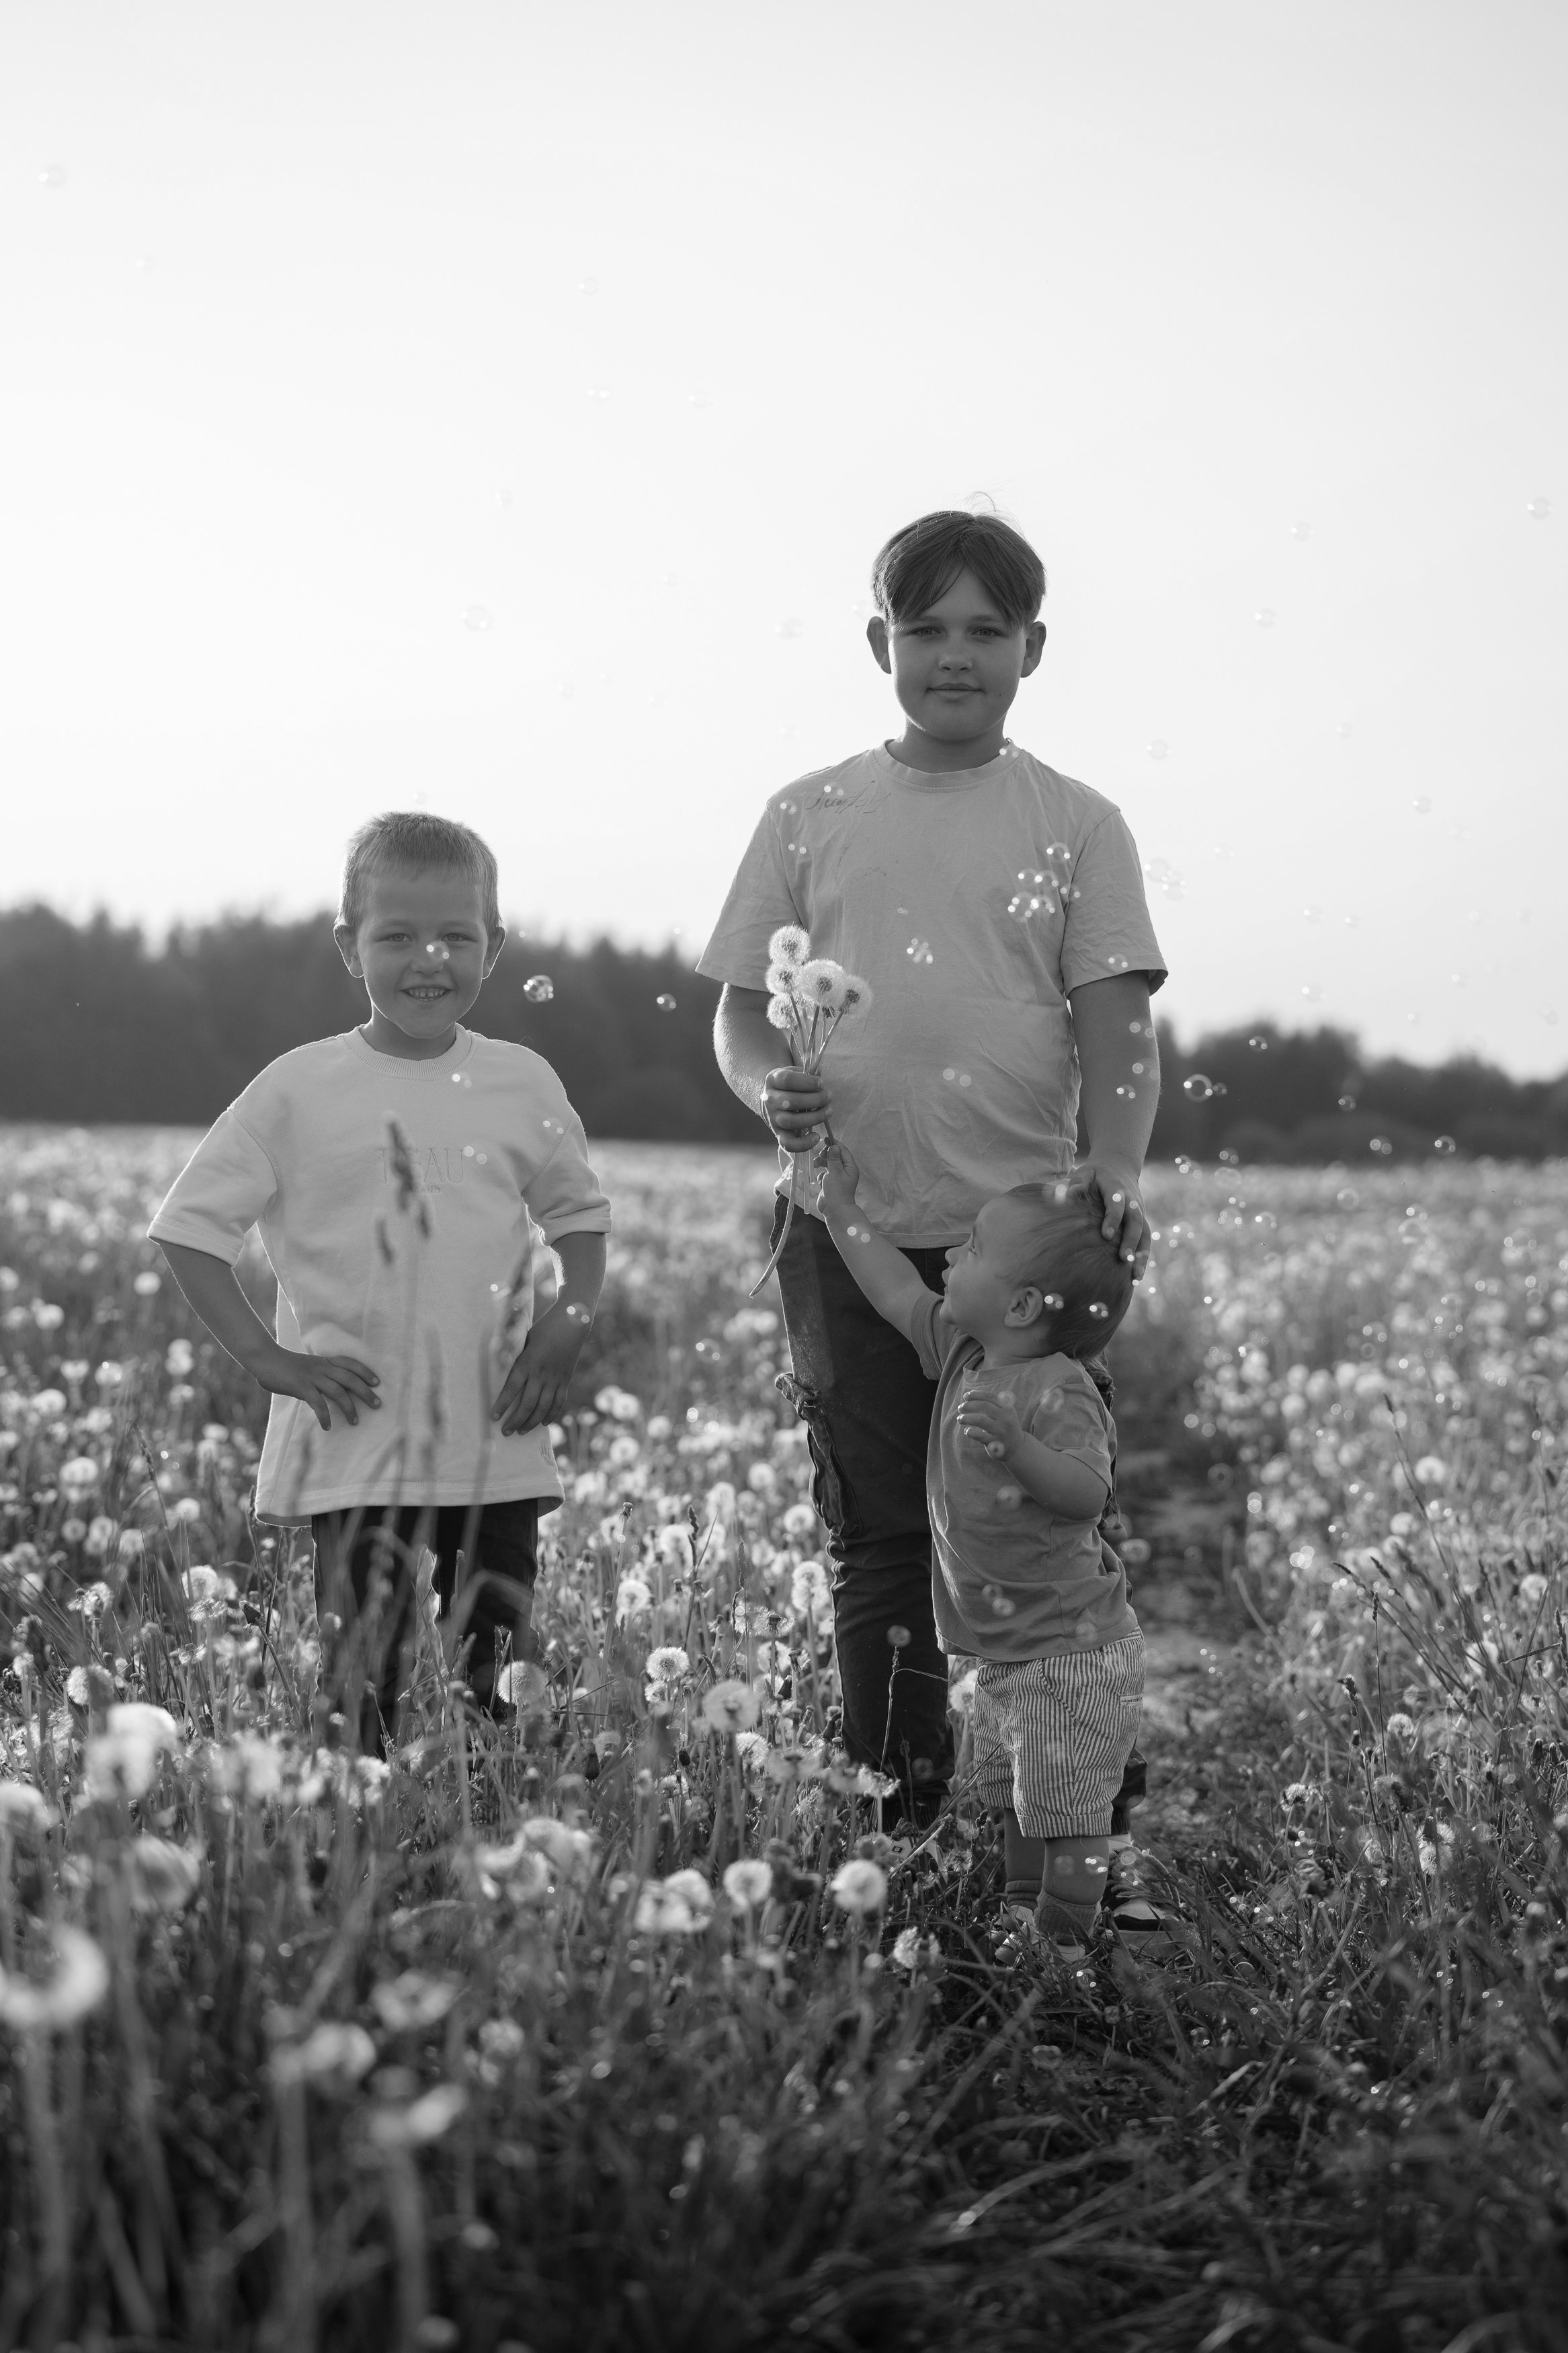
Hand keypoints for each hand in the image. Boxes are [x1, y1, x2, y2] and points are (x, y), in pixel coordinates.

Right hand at [258, 1347, 380, 1432]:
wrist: (265, 1359)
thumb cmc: (286, 1366)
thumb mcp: (308, 1368)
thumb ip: (320, 1378)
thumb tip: (331, 1393)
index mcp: (324, 1361)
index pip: (350, 1363)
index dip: (365, 1371)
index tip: (377, 1382)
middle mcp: (322, 1368)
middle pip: (350, 1378)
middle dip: (365, 1392)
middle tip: (377, 1404)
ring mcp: (312, 1377)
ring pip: (338, 1391)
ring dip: (349, 1407)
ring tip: (355, 1421)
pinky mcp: (301, 1387)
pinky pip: (317, 1403)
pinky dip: (324, 1416)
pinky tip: (327, 1426)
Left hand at [492, 1299, 587, 1435]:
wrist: (572, 1323)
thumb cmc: (543, 1329)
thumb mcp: (524, 1339)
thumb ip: (515, 1356)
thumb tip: (500, 1367)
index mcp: (527, 1362)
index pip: (511, 1388)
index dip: (502, 1405)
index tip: (493, 1417)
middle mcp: (541, 1373)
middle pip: (527, 1404)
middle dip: (515, 1420)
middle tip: (505, 1431)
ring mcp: (555, 1378)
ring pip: (543, 1407)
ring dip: (531, 1422)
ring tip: (521, 1432)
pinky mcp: (565, 1380)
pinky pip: (558, 1402)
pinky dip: (551, 1415)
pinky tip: (543, 1423)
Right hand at [763, 1065, 831, 1154]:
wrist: (777, 1098)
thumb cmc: (793, 1084)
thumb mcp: (797, 1073)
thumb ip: (808, 1074)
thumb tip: (821, 1081)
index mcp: (773, 1080)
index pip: (787, 1080)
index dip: (807, 1082)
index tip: (821, 1083)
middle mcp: (770, 1100)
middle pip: (791, 1101)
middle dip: (815, 1099)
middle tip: (829, 1096)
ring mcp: (773, 1118)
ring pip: (791, 1121)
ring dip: (814, 1117)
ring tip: (828, 1111)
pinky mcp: (779, 1134)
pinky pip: (788, 1144)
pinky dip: (803, 1143)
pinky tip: (816, 1137)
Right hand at [813, 1140, 861, 1221]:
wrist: (835, 1211)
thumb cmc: (837, 1191)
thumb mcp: (835, 1172)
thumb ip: (833, 1159)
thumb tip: (834, 1146)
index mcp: (850, 1168)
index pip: (843, 1151)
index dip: (835, 1144)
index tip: (826, 1138)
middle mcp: (845, 1171)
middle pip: (835, 1156)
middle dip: (826, 1154)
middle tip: (820, 1154)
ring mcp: (838, 1178)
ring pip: (828, 1165)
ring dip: (821, 1163)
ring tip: (815, 1164)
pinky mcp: (830, 1184)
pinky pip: (824, 1174)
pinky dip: (821, 1175)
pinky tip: (820, 1181)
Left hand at [956, 1388, 1024, 1461]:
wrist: (1017, 1447)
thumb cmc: (1004, 1426)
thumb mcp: (1004, 1412)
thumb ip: (991, 1404)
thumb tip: (968, 1395)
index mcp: (1007, 1408)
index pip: (989, 1397)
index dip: (975, 1395)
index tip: (965, 1396)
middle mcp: (1005, 1418)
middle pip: (984, 1406)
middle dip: (968, 1406)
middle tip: (960, 1408)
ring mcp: (1001, 1431)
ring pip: (980, 1420)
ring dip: (966, 1418)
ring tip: (959, 1419)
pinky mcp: (995, 1443)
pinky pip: (979, 1436)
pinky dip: (970, 1432)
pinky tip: (967, 1431)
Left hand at [1071, 1159, 1149, 1277]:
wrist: (1120, 1165)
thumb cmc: (1097, 1173)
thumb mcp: (1087, 1171)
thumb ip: (1079, 1181)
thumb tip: (1071, 1193)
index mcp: (1117, 1189)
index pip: (1117, 1205)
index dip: (1113, 1219)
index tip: (1106, 1235)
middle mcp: (1133, 1202)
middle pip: (1135, 1222)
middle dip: (1131, 1241)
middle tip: (1124, 1258)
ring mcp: (1139, 1212)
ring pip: (1145, 1234)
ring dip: (1142, 1254)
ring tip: (1136, 1276)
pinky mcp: (1141, 1221)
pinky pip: (1145, 1239)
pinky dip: (1143, 1257)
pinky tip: (1136, 1276)